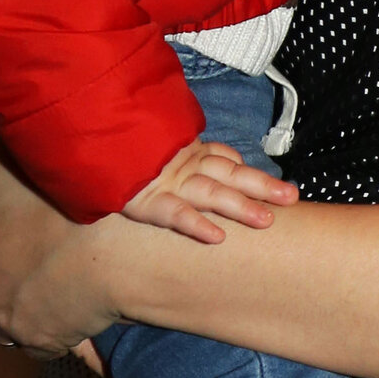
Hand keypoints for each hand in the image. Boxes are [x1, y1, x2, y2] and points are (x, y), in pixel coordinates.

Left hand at [0, 149, 116, 358]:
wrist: (118, 246)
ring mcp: (5, 319)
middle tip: (2, 280)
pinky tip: (61, 314)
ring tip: (33, 296)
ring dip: (5, 315)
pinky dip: (40, 333)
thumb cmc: (61, 194)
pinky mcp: (38, 340)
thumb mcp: (2, 153)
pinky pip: (30, 345)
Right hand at [122, 137, 303, 245]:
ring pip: (210, 192)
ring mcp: (166, 181)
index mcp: (187, 153)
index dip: (253, 172)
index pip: (226, 160)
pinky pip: (174, 213)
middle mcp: (182, 166)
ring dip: (240, 206)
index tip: (283, 189)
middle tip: (292, 198)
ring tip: (267, 221)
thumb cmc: (122, 149)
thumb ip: (188, 153)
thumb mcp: (156, 148)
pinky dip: (195, 224)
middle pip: (230, 174)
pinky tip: (217, 238)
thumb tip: (226, 161)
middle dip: (262, 186)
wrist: (86, 139)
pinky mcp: (145, 199)